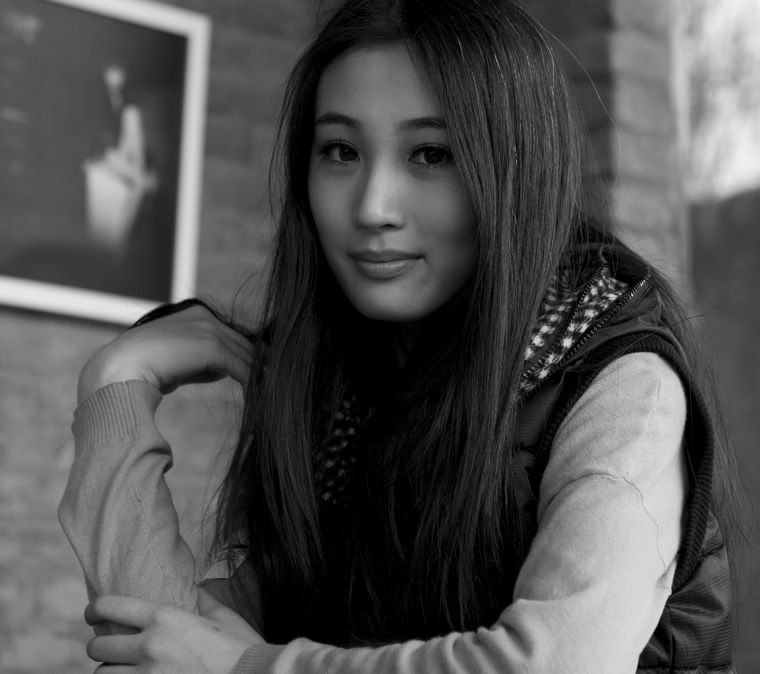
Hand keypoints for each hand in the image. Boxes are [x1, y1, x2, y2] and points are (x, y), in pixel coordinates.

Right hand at [78, 302, 252, 402]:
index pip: (232, 335)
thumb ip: (202, 360)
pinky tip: (257, 397)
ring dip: (260, 375)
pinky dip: (251, 382)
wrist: (118, 370)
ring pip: (246, 353)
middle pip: (244, 342)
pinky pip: (241, 365)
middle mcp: (204, 315)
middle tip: (274, 384)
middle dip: (260, 364)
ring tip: (269, 394)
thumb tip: (226, 370)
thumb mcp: (178, 360)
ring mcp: (207, 327)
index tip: (263, 374)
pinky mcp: (210, 344)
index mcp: (196, 314)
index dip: (249, 356)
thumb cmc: (143, 371)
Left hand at [85, 594, 264, 672]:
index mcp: (164, 618)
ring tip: (122, 671)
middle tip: (109, 648)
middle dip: (101, 648)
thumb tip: (191, 589)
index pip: (110, 607)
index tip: (93, 613)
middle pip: (98, 647)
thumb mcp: (224, 617)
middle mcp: (149, 646)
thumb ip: (202, 600)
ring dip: (111, 673)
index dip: (95, 609)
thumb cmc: (242, 650)